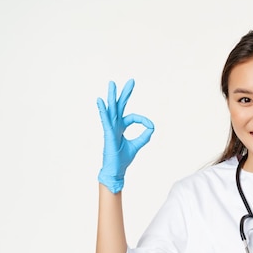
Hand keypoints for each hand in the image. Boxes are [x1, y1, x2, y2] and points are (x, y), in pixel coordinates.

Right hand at [97, 79, 153, 193]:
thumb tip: (152, 127)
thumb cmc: (122, 159)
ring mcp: (110, 129)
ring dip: (112, 96)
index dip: (143, 120)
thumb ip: (144, 135)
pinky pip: (105, 120)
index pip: (133, 117)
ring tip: (112, 83)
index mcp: (120, 127)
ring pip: (112, 109)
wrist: (116, 171)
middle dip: (125, 93)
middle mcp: (114, 125)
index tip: (150, 125)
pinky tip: (100, 100)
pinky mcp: (108, 134)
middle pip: (120, 106)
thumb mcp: (137, 145)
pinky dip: (102, 110)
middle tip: (132, 81)